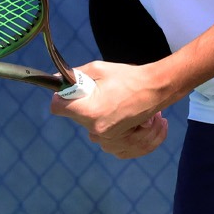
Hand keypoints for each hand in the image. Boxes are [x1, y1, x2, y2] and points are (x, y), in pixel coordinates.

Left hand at [49, 60, 171, 158]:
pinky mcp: (119, 143)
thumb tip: (57, 80)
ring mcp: (108, 139)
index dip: (61, 98)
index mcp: (90, 111)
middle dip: (85, 105)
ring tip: (114, 104)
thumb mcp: (98, 69)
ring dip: (98, 117)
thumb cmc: (128, 77)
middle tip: (103, 94)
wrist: (157, 88)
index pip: (58, 108)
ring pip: (89, 130)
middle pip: (76, 117)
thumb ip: (75, 76)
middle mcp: (97, 129)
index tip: (70, 92)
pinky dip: (110, 133)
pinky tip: (121, 119)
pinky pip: (105, 144)